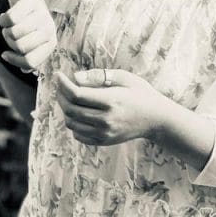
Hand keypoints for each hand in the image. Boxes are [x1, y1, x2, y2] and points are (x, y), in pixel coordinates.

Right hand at [0, 0, 56, 72]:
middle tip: (10, 35)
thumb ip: (29, 60)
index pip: (31, 62)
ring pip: (13, 33)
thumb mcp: (30, 43)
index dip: (15, 61)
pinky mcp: (30, 1)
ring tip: (10, 25)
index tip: (6, 54)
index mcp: (50, 43)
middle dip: (10, 43)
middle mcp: (49, 29)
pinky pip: (9, 18)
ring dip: (6, 31)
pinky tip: (5, 16)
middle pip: (20, 48)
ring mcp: (41, 14)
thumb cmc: (27, 24)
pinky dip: (2, 19)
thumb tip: (25, 71)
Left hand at [55, 68, 173, 145]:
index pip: (77, 94)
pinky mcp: (104, 141)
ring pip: (72, 124)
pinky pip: (79, 135)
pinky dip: (73, 124)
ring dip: (65, 110)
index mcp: (111, 101)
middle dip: (61, 96)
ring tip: (69, 98)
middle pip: (71, 110)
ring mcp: (105, 133)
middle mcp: (106, 120)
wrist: (156, 119)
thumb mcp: (124, 77)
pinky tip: (79, 113)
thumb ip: (98, 76)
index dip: (63, 84)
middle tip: (61, 86)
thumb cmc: (140, 93)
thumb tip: (75, 77)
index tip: (58, 75)